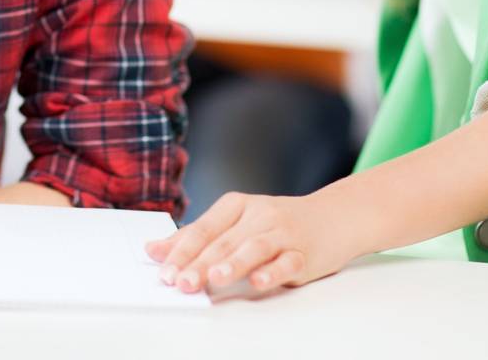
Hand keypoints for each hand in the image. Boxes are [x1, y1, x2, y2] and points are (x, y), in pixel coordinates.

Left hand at [144, 190, 356, 294]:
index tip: (163, 270)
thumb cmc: (275, 224)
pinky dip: (273, 271)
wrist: (333, 217)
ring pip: (254, 247)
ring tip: (214, 278)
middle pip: (224, 241)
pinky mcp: (304, 252)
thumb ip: (197, 238)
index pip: (203, 228)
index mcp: (236, 205)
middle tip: (180, 282)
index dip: (181, 250)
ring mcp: (282, 232)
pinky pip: (287, 261)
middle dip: (199, 263)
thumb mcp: (235, 224)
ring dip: (233, 263)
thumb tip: (154, 250)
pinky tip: (259, 280)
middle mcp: (258, 215)